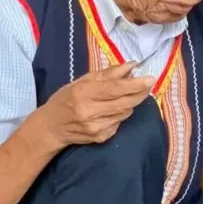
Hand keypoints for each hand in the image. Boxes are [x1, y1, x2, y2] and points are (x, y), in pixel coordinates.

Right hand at [36, 62, 154, 146]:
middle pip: (126, 102)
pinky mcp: (101, 137)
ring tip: (124, 96)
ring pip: (126, 113)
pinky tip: (111, 111)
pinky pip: (120, 123)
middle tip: (148, 84)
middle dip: (140, 93)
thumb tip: (132, 65)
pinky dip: (120, 115)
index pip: (115, 88)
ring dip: (130, 103)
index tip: (151, 78)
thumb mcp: (82, 81)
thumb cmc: (66, 99)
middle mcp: (90, 111)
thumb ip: (108, 74)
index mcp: (83, 93)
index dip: (135, 84)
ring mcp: (96, 127)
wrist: (51, 127)